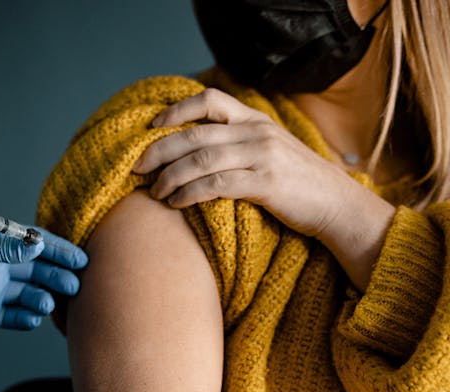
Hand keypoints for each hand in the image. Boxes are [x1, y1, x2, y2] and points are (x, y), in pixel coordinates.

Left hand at [0, 228, 87, 329]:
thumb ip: (1, 247)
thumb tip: (37, 246)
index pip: (36, 244)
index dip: (60, 251)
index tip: (82, 258)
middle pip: (38, 270)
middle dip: (58, 276)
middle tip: (75, 286)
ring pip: (26, 294)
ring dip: (41, 299)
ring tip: (47, 305)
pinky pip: (7, 317)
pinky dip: (21, 319)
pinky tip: (33, 321)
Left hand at [133, 88, 394, 288]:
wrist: (339, 206)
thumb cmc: (297, 183)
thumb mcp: (269, 150)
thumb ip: (237, 142)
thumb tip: (192, 148)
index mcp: (255, 119)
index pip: (209, 99)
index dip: (176, 110)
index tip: (151, 129)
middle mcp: (257, 132)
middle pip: (195, 133)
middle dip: (159, 150)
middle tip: (136, 167)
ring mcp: (263, 156)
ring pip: (201, 160)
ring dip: (170, 176)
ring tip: (154, 191)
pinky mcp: (267, 184)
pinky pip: (216, 185)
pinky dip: (189, 193)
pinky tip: (176, 202)